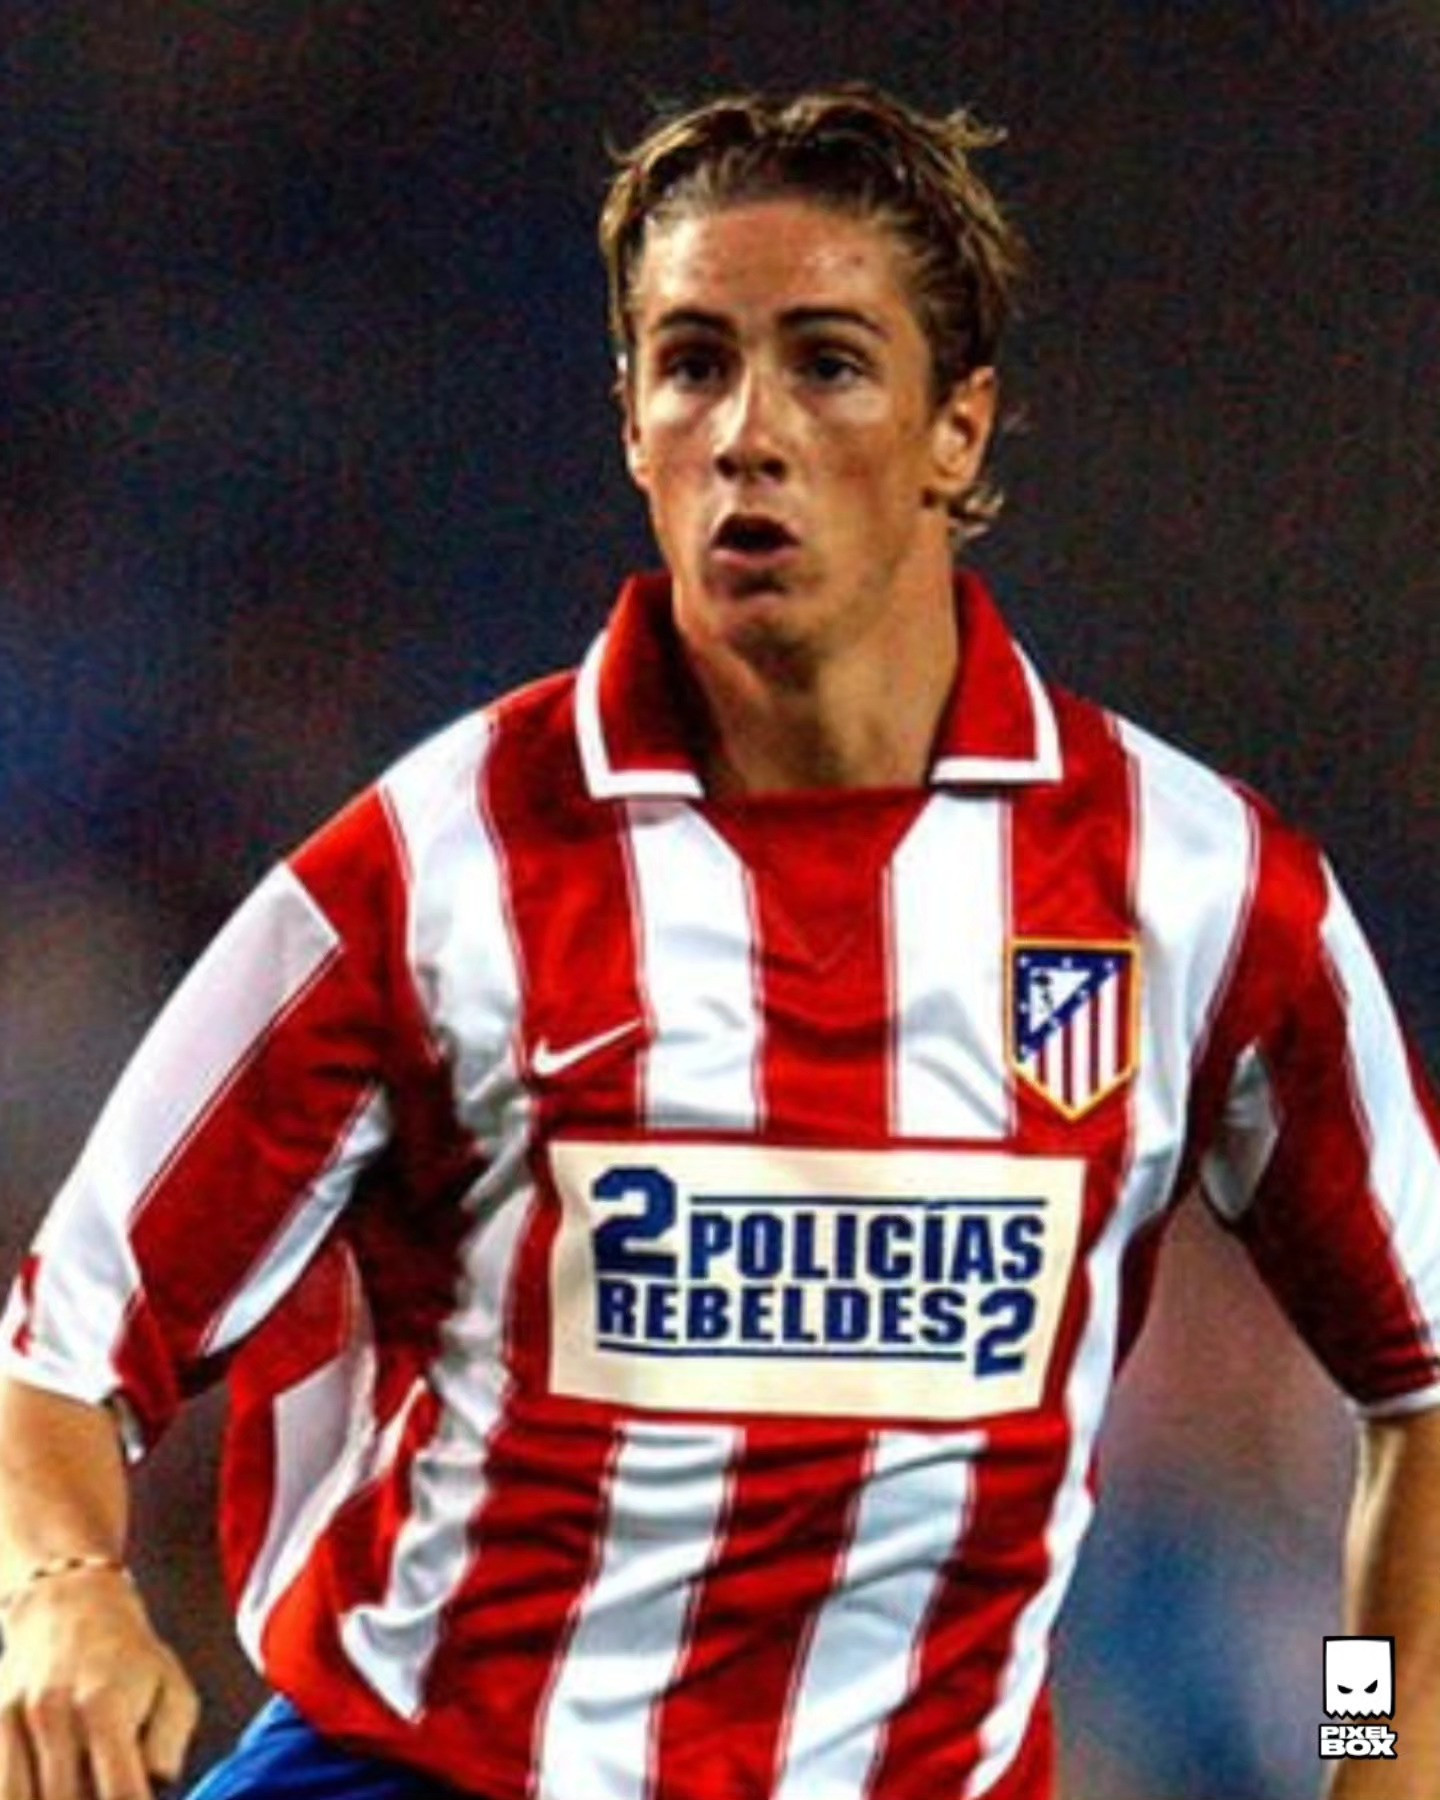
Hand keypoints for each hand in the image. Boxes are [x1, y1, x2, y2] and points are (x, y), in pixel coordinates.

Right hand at [0, 1565, 198, 1799]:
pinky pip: (3, 1788)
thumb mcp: (171, 1689)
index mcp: (106, 1705)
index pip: (120, 1792)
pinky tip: (48, 1781)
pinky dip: (24, 1792)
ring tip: (80, 1782)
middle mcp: (54, 1713)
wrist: (71, 1606)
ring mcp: (16, 1719)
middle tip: (106, 1784)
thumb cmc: (130, 1658)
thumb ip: (168, 1746)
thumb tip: (155, 1788)